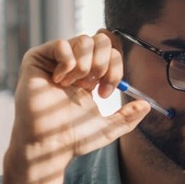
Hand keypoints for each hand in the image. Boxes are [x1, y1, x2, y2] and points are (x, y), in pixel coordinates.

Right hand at [8, 31, 149, 172]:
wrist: (48, 144)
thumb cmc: (72, 137)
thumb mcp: (106, 128)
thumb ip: (127, 117)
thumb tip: (147, 105)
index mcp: (90, 75)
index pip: (111, 51)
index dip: (115, 68)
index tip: (105, 93)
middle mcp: (74, 64)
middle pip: (101, 40)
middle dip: (103, 63)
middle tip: (92, 86)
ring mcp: (55, 60)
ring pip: (83, 40)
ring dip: (84, 65)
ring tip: (74, 85)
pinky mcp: (37, 58)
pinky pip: (61, 44)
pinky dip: (66, 63)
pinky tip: (58, 81)